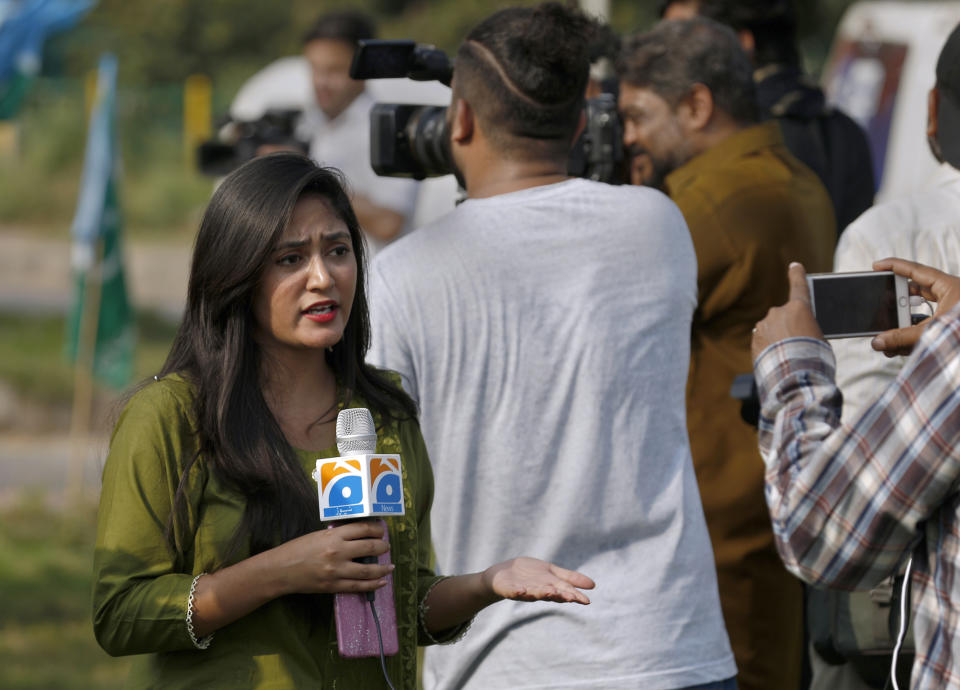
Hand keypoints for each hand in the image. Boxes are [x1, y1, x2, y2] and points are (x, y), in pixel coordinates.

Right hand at [274, 520, 392, 595]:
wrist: (281, 570)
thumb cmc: (298, 549)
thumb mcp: (319, 535)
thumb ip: (339, 535)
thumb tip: (359, 535)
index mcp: (333, 535)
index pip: (363, 529)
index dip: (377, 529)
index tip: (382, 531)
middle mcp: (337, 551)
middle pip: (370, 547)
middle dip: (383, 547)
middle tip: (387, 547)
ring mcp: (336, 570)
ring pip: (368, 570)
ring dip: (383, 568)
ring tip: (390, 566)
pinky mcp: (333, 586)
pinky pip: (358, 586)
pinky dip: (372, 584)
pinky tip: (381, 582)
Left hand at [481, 557, 594, 604]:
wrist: (501, 575)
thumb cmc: (528, 574)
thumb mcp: (551, 573)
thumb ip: (569, 578)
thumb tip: (593, 585)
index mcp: (550, 586)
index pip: (564, 591)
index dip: (574, 596)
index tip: (586, 600)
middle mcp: (538, 591)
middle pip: (551, 594)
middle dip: (560, 596)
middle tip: (571, 598)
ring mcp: (524, 591)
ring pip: (535, 594)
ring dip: (542, 593)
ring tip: (550, 592)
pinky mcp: (509, 589)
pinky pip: (513, 592)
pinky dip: (518, 592)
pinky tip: (521, 590)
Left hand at [751, 262, 823, 360]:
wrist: (792, 376)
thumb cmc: (814, 358)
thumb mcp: (820, 338)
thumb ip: (807, 327)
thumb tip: (798, 330)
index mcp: (799, 308)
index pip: (799, 286)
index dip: (797, 275)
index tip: (794, 266)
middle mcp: (778, 312)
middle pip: (785, 315)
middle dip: (790, 326)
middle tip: (798, 344)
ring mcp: (764, 325)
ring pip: (772, 328)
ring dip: (778, 337)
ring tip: (788, 355)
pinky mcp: (754, 338)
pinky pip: (763, 339)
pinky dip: (769, 346)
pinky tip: (777, 358)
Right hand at [869, 257, 959, 356]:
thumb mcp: (934, 332)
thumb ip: (903, 337)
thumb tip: (878, 342)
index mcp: (949, 286)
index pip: (916, 271)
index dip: (894, 267)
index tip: (875, 266)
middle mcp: (951, 296)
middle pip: (916, 294)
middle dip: (896, 305)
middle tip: (880, 308)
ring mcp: (952, 314)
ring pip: (921, 314)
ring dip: (903, 327)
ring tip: (888, 338)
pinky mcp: (952, 329)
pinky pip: (928, 329)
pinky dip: (913, 337)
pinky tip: (900, 348)